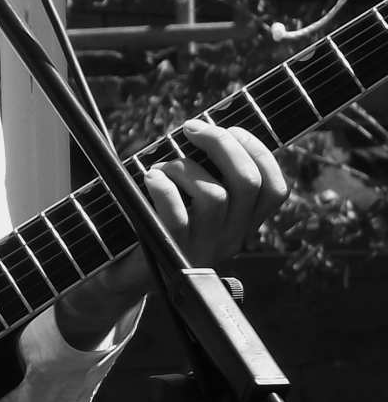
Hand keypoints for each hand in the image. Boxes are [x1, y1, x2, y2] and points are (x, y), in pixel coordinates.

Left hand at [55, 120, 288, 348]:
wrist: (125, 273)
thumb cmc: (157, 219)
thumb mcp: (192, 199)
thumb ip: (206, 171)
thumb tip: (203, 129)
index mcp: (242, 223)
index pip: (275, 189)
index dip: (259, 152)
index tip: (231, 127)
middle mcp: (231, 238)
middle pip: (248, 183)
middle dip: (221, 143)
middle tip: (191, 128)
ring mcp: (203, 248)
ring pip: (213, 196)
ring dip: (184, 167)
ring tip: (161, 167)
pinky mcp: (172, 252)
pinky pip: (177, 216)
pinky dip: (163, 187)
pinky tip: (150, 178)